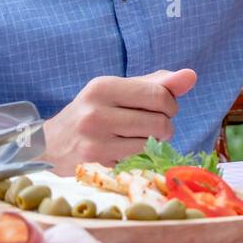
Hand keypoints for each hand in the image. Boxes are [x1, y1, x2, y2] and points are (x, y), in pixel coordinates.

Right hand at [41, 69, 196, 173]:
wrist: (51, 144)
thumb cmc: (94, 112)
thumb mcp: (120, 91)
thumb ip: (157, 83)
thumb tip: (191, 76)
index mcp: (103, 86)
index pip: (159, 95)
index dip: (170, 104)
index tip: (162, 108)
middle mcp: (96, 113)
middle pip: (160, 122)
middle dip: (165, 125)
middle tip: (152, 125)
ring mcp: (95, 142)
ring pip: (152, 145)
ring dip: (154, 144)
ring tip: (137, 138)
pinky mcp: (97, 166)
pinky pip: (139, 162)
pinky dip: (140, 158)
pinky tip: (124, 152)